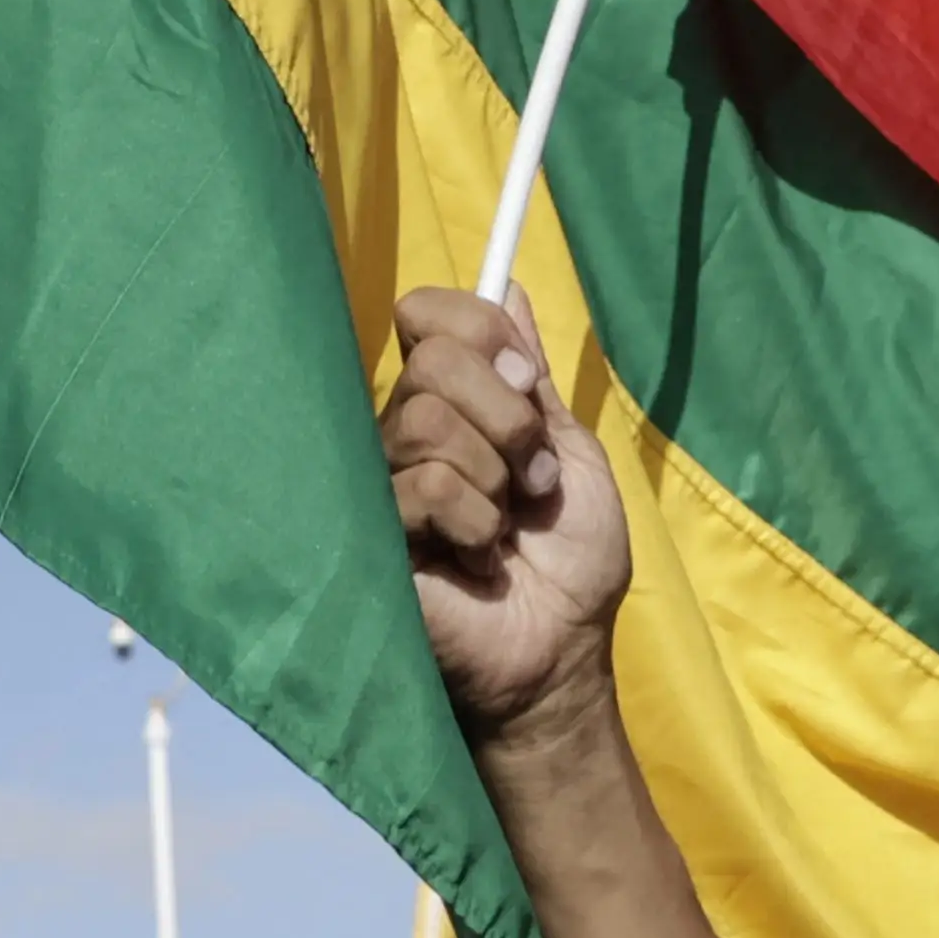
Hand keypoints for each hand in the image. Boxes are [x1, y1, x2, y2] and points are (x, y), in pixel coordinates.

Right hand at [378, 283, 632, 754]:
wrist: (561, 650)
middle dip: (509, 419)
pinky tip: (477, 561)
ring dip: (495, 479)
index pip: (427, 313)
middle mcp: (400, 432)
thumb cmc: (569, 565)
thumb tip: (509, 286)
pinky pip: (422, 486)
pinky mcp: (369, 534)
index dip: (481, 332)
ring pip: (426, 422)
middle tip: (532, 480)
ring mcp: (378, 482)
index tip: (526, 381)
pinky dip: (474, 523)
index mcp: (446, 403)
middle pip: (433, 360)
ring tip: (506, 528)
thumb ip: (530, 378)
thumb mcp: (569, 454)